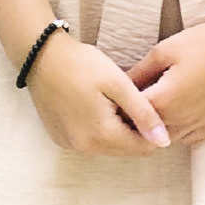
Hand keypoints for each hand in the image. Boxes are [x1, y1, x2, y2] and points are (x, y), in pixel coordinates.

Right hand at [23, 33, 173, 155]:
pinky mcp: (60, 138)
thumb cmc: (81, 64)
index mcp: (102, 135)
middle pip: (125, 149)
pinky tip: (90, 105)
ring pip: (107, 146)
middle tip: (127, 99)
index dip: (151, 129)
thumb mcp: (117, 83)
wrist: (39, 55)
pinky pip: (89, 142)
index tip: (146, 106)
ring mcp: (70, 144)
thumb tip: (164, 141)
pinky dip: (96, 129)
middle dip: (133, 129)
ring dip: (115, 129)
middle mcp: (85, 147)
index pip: (143, 148)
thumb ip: (143, 113)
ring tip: (109, 100)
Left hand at [129, 13, 204, 144]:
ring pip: (166, 138)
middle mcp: (181, 120)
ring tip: (149, 106)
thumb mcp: (164, 50)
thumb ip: (140, 72)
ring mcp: (199, 126)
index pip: (130, 113)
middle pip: (146, 131)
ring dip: (154, 127)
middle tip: (125, 103)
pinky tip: (174, 112)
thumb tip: (120, 84)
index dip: (117, 106)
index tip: (110, 98)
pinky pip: (187, 138)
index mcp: (165, 101)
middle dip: (133, 119)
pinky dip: (176, 130)